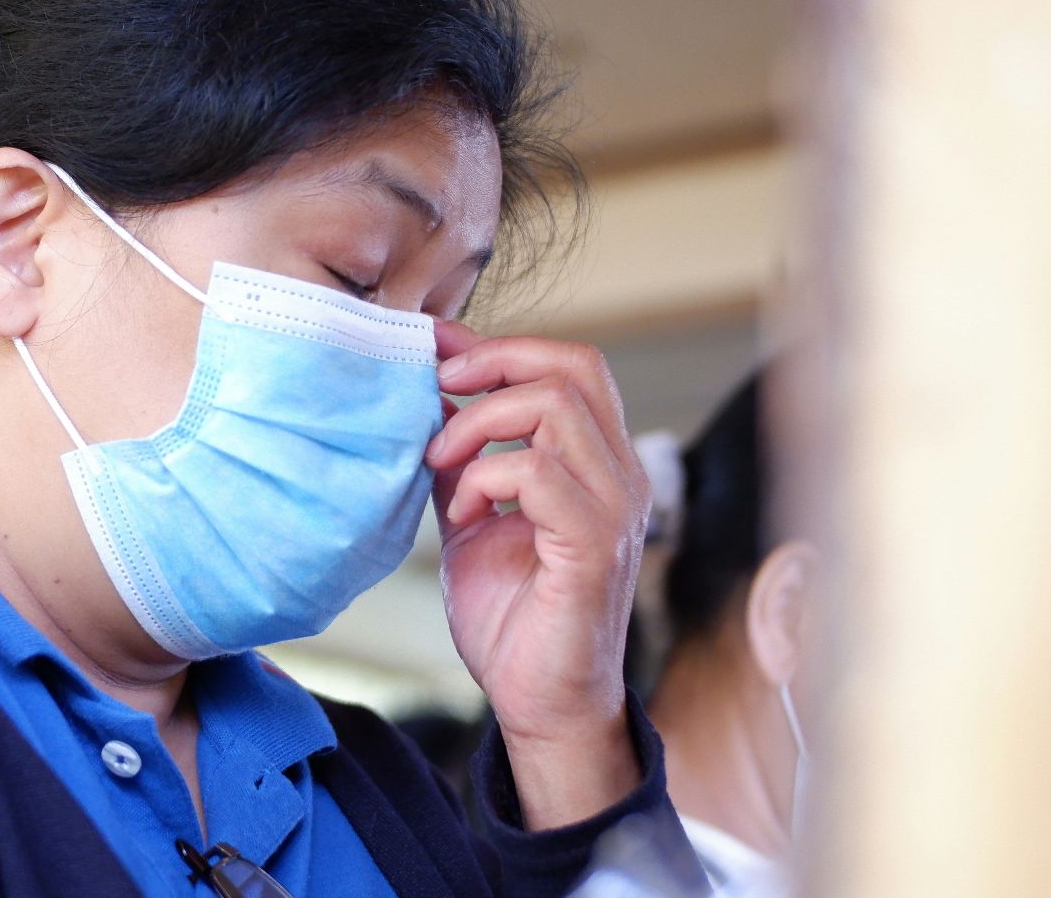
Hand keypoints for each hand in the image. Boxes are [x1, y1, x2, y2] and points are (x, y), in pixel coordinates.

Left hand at [424, 321, 650, 828]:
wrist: (539, 705)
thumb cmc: (512, 618)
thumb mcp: (473, 517)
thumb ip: (462, 458)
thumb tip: (429, 394)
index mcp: (598, 463)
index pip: (571, 365)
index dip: (501, 345)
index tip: (435, 349)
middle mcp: (620, 477)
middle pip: (574, 367)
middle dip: (493, 363)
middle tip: (437, 391)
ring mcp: (615, 511)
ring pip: (555, 408)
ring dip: (478, 424)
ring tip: (440, 465)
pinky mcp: (595, 549)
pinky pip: (539, 473)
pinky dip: (485, 479)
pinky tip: (463, 514)